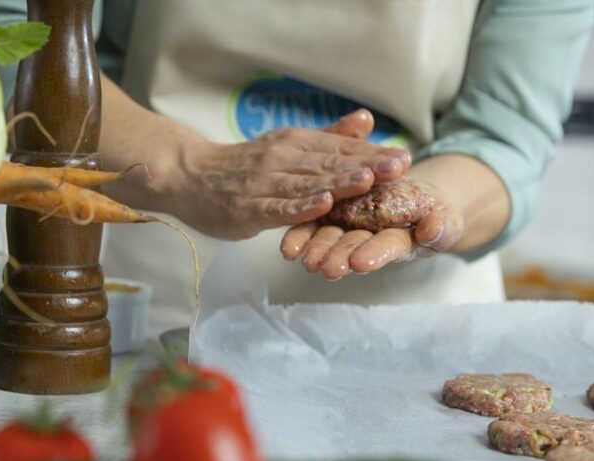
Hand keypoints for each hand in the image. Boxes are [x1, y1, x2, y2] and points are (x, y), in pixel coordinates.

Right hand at [154, 110, 410, 239]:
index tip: (404, 156)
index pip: (340, 149)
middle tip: (398, 167)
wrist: (189, 175)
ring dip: (338, 182)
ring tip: (367, 181)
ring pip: (307, 183)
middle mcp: (283, 159)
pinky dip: (300, 206)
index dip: (373, 154)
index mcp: (296, 144)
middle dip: (366, 166)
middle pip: (330, 164)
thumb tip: (366, 120)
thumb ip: (329, 137)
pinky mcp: (249, 208)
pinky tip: (321, 204)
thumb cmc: (244, 166)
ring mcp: (265, 184)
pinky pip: (278, 208)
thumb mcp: (288, 145)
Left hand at [279, 180, 464, 280]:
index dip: (375, 253)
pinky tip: (287, 247)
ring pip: (330, 238)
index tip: (361, 262)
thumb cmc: (434, 214)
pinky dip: (301, 234)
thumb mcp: (445, 217)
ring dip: (317, 249)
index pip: (387, 247)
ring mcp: (350, 226)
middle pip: (353, 247)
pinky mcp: (334, 211)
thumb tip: (433, 229)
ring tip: (305, 260)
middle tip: (326, 269)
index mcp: (399, 240)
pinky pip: (315, 222)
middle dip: (339, 257)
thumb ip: (440, 225)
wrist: (416, 198)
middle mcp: (370, 238)